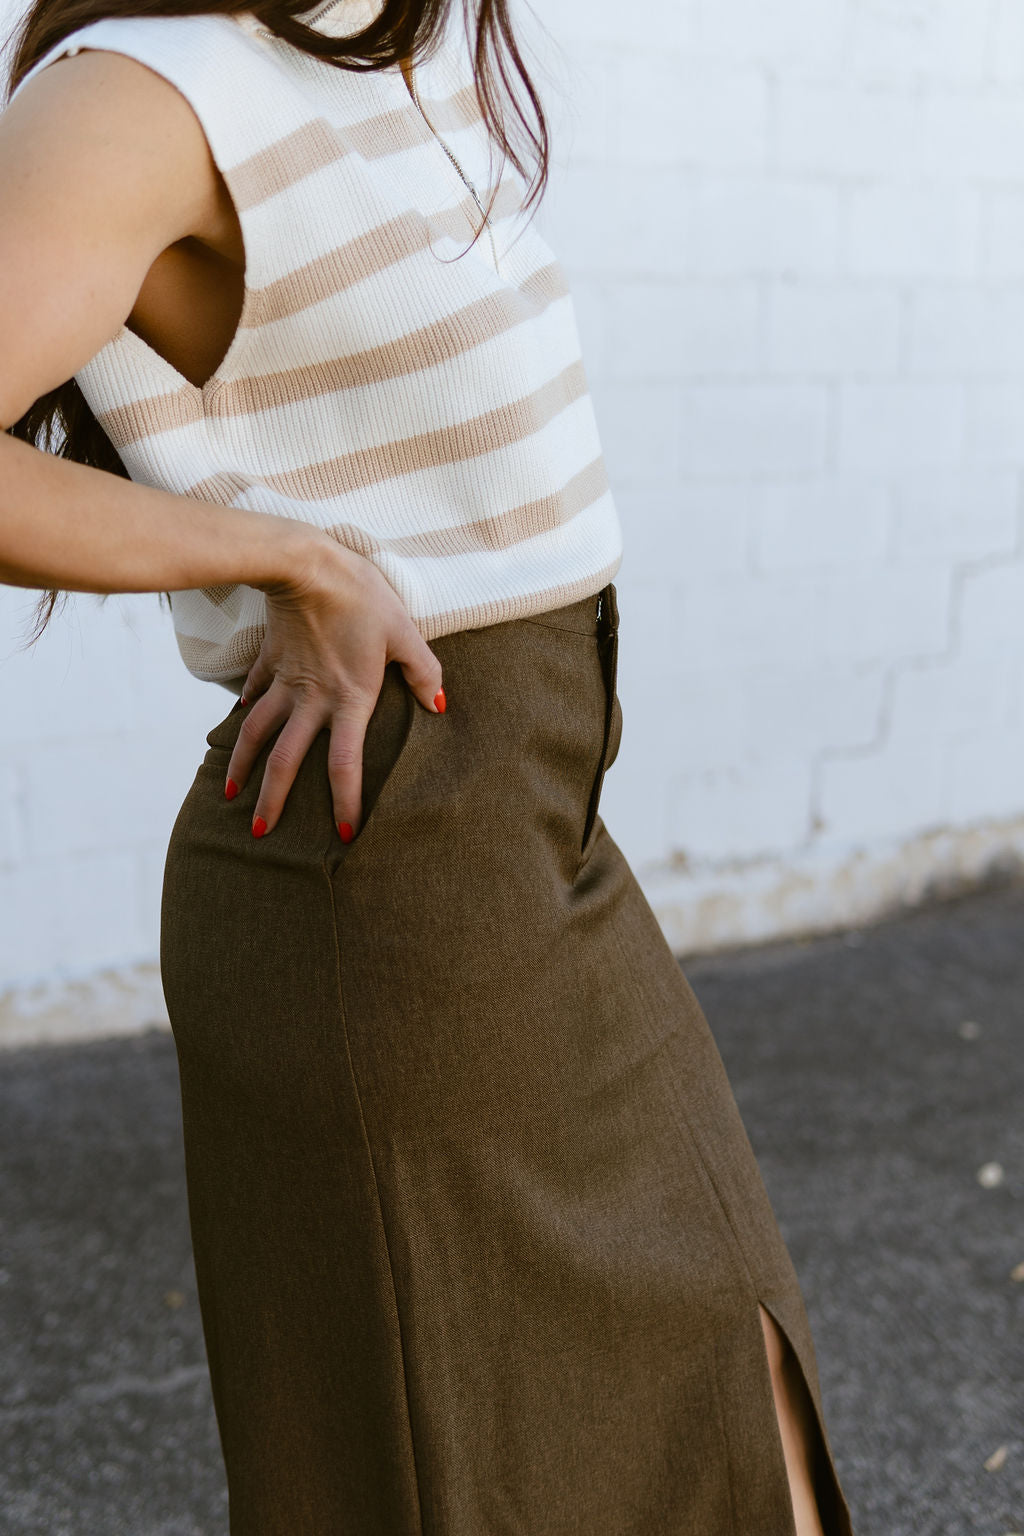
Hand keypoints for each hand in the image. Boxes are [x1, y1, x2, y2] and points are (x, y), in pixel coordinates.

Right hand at [222, 533, 444, 839]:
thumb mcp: (404, 633)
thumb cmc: (361, 597)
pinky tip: (238, 725)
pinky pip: (253, 693)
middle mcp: (310, 700)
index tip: (344, 833)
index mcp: (348, 700)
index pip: (344, 765)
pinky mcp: (268, 659)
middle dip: (271, 801)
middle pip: (285, 761)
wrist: (307, 563)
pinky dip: (244, 713)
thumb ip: (423, 672)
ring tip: (231, 796)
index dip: (345, 801)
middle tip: (260, 834)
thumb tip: (440, 704)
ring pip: (255, 734)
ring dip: (241, 767)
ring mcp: (284, 681)